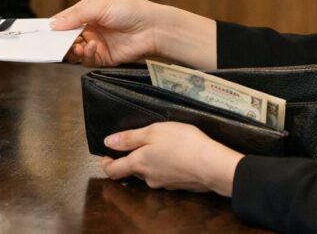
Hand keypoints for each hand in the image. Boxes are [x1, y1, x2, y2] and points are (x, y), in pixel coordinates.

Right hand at [49, 0, 164, 66]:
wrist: (152, 28)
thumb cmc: (130, 10)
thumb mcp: (99, 6)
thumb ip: (75, 15)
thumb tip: (53, 24)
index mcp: (86, 14)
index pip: (64, 22)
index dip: (53, 27)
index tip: (43, 32)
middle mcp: (89, 30)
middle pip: (65, 39)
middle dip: (59, 41)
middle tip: (53, 43)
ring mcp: (95, 44)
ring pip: (73, 52)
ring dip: (71, 50)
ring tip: (75, 45)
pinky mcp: (102, 58)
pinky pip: (86, 60)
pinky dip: (84, 54)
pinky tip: (91, 46)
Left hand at [101, 122, 242, 195]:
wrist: (211, 165)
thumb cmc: (182, 143)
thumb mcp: (152, 132)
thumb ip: (129, 138)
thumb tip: (108, 142)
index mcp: (138, 164)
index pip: (113, 171)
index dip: (106, 163)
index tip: (105, 156)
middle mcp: (148, 178)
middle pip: (132, 171)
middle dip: (131, 160)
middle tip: (135, 147)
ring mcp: (164, 183)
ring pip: (150, 173)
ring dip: (150, 162)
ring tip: (159, 146)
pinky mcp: (179, 184)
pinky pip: (166, 175)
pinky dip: (165, 166)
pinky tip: (175, 156)